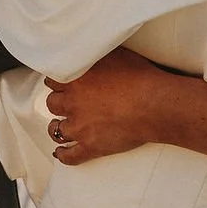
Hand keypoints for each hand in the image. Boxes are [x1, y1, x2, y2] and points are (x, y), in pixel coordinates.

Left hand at [44, 48, 176, 163]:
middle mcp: (73, 104)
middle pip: (52, 104)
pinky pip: (70, 156)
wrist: (154, 104)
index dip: (58, 82)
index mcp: (75, 80)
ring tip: (59, 127)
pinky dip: (63, 155)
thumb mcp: (115, 55)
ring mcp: (80, 128)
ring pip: (56, 130)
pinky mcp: (91, 147)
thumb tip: (90, 52)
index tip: (61, 84)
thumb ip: (96, 56)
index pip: (53, 80)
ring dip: (56, 128)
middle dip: (58, 103)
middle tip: (65, 102)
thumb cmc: (140, 78)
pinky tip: (61, 153)